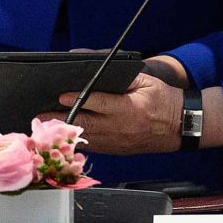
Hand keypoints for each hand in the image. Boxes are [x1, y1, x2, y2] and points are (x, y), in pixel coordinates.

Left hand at [43, 72, 182, 154]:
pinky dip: (76, 142)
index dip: (77, 99)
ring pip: (86, 139)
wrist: (182, 126)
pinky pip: (94, 147)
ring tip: (44, 127)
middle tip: (40, 116)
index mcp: (129, 109)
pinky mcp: (118, 150)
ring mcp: (119, 143)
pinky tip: (62, 137)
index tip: (61, 96)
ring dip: (63, 133)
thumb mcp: (147, 82)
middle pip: (85, 124)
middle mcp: (121, 128)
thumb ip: (122, 77)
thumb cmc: (164, 101)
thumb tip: (97, 71)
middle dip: (60, 120)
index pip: (98, 103)